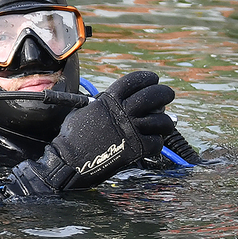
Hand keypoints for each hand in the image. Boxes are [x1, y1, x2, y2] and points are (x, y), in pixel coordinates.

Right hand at [11, 71, 174, 193]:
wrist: (71, 160)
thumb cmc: (74, 137)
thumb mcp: (86, 110)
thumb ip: (104, 102)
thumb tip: (119, 100)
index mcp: (109, 100)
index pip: (134, 81)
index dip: (147, 78)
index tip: (153, 79)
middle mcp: (123, 112)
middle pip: (154, 95)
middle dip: (165, 93)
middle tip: (167, 95)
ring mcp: (131, 130)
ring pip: (162, 120)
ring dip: (166, 122)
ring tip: (165, 123)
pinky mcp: (137, 148)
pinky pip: (158, 142)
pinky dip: (157, 142)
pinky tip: (152, 142)